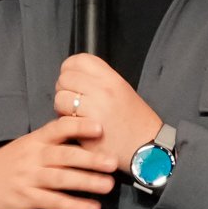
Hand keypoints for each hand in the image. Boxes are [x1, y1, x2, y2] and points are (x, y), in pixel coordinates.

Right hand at [0, 114, 120, 208]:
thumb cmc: (8, 164)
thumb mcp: (26, 146)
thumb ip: (50, 142)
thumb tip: (84, 135)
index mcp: (34, 140)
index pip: (58, 128)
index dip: (79, 126)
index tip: (100, 127)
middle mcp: (32, 157)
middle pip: (64, 155)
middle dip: (90, 159)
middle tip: (113, 161)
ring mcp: (29, 178)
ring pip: (61, 179)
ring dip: (86, 182)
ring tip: (108, 186)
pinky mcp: (26, 199)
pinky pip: (54, 203)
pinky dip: (74, 206)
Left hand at [52, 54, 163, 180]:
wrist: (147, 149)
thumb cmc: (136, 124)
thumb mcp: (124, 92)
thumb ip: (100, 82)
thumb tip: (76, 78)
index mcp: (112, 79)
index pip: (80, 60)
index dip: (70, 69)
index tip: (72, 79)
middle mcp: (103, 90)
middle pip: (65, 77)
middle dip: (64, 89)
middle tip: (73, 101)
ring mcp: (94, 108)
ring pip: (60, 97)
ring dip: (63, 107)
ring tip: (75, 115)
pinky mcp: (86, 127)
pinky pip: (64, 118)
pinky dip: (66, 122)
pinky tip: (77, 127)